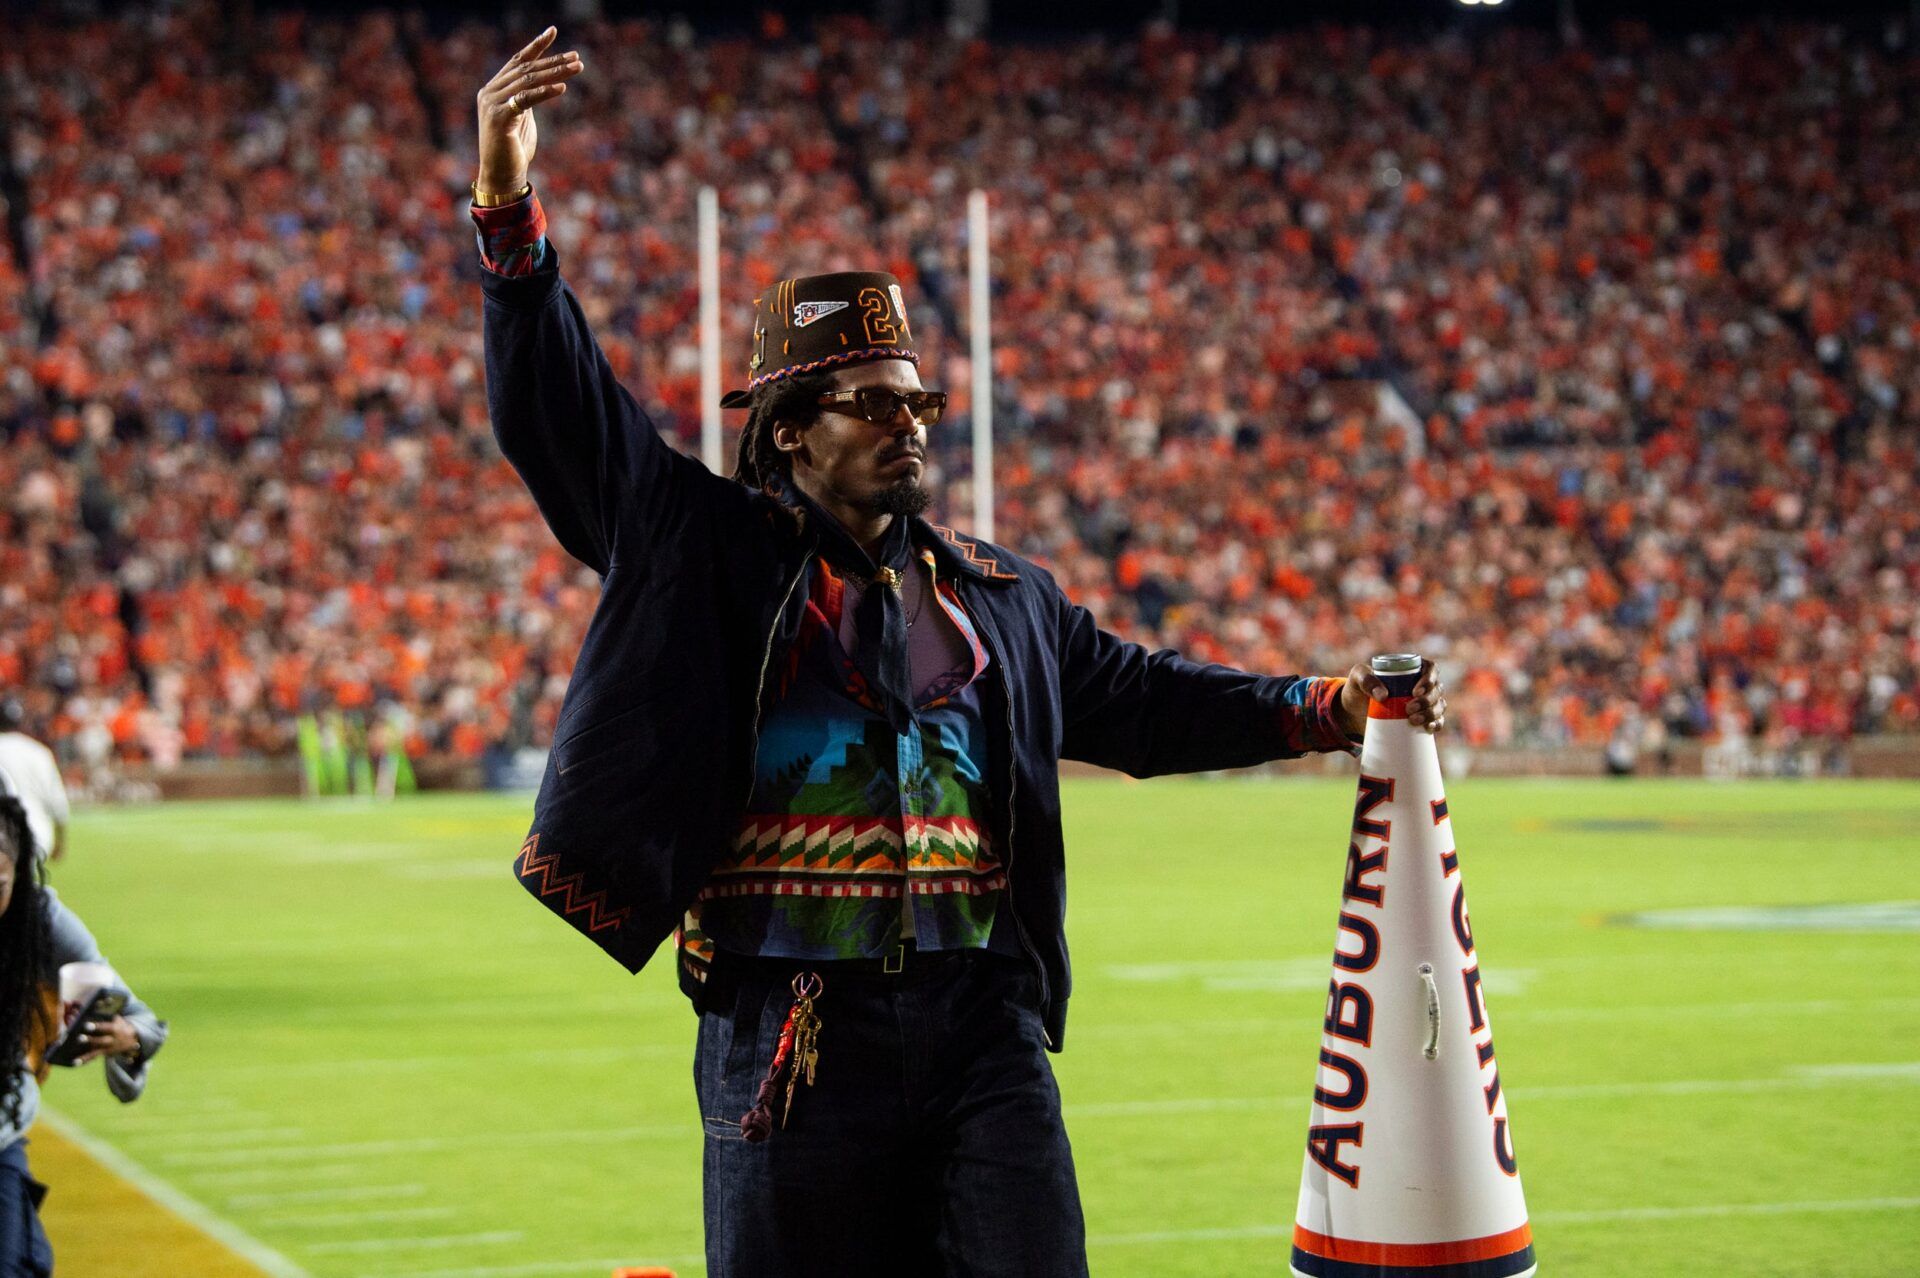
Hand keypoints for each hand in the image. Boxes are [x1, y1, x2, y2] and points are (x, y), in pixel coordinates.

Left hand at [76, 1014, 140, 1064]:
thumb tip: (84, 1006)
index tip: (85, 1024)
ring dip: (86, 1051)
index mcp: (115, 1027)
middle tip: (79, 1037)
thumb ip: (103, 1011)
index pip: (106, 1027)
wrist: (132, 1038)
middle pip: (101, 1039)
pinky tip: (74, 1063)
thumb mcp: (115, 1016)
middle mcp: (112, 1038)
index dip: (97, 1026)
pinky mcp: (104, 1052)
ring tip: (75, 1052)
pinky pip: (94, 1056)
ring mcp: (108, 1046)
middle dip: (90, 1039)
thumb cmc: (117, 1023)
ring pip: (97, 1049)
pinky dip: (84, 1060)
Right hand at [476, 27, 583, 194]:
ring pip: (528, 81)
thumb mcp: (522, 118)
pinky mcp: (499, 117)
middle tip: (577, 58)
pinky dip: (545, 92)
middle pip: (526, 69)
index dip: (536, 46)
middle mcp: (489, 92)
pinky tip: (562, 88)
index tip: (553, 31)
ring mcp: (492, 103)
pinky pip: (526, 99)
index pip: (517, 60)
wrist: (501, 175)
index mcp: (494, 89)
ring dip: (555, 73)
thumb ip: (527, 99)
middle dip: (553, 61)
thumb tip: (546, 84)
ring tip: (577, 68)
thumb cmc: (514, 150)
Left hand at [1337, 659, 1446, 737]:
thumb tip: (1383, 695)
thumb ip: (1366, 680)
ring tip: (1413, 720)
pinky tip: (1428, 728)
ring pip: (1439, 705)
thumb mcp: (1357, 678)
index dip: (1429, 679)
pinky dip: (1437, 724)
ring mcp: (1424, 703)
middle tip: (1408, 709)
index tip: (1415, 692)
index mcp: (1412, 668)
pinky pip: (1437, 721)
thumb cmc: (1358, 688)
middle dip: (1427, 700)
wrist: (1355, 712)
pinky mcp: (1422, 719)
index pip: (1431, 669)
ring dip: (1431, 713)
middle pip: (1436, 689)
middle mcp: (1423, 684)